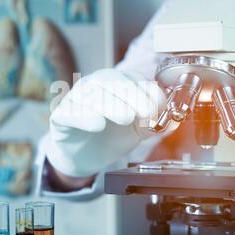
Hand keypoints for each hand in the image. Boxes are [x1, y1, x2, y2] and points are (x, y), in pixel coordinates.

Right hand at [46, 68, 166, 177]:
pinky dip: (84, 117)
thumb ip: (154, 124)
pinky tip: (98, 124)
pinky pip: (70, 113)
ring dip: (112, 104)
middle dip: (132, 95)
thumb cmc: (109, 137)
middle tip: (147, 113)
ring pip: (91, 94)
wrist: (83, 156)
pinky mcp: (60, 117)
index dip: (148, 92)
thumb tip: (174, 121)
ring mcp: (75, 100)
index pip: (132, 78)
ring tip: (127, 118)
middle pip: (111, 80)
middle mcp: (93, 86)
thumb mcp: (137, 130)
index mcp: (115, 84)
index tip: (161, 108)